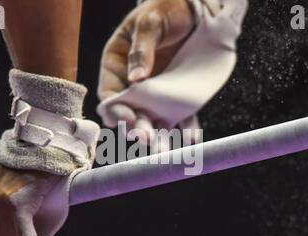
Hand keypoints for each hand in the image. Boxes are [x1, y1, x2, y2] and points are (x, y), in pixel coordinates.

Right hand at [97, 0, 199, 150]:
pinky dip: (186, 127)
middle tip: (145, 138)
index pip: (110, 93)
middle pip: (131, 111)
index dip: (115, 109)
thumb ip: (141, 48)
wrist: (197, 6)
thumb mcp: (150, 22)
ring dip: (158, 134)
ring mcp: (158, 91)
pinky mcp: (179, 94)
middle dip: (137, 126)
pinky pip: (181, 114)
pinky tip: (190, 137)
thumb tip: (135, 79)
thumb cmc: (166, 7)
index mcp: (117, 65)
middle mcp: (135, 82)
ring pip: (154, 118)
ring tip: (163, 149)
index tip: (125, 119)